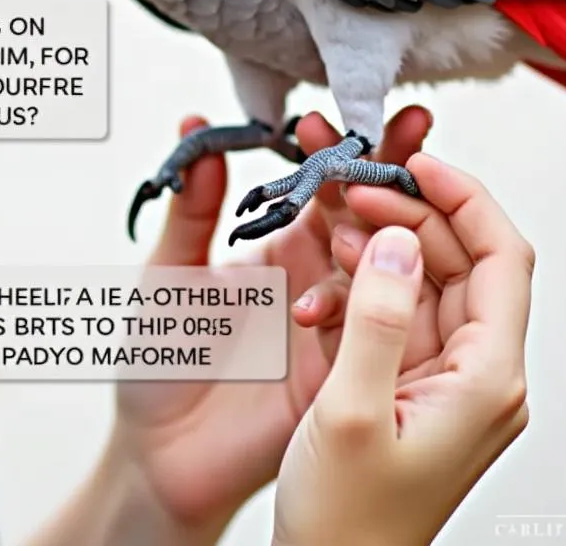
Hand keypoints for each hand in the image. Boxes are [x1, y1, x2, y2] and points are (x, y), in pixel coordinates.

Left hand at [107, 109, 432, 541]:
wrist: (158, 453)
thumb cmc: (159, 359)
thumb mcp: (169, 273)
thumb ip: (192, 206)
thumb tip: (195, 126)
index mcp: (278, 248)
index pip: (321, 186)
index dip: (340, 148)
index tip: (359, 111)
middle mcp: (316, 278)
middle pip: (365, 214)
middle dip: (389, 167)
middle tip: (408, 125)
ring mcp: (335, 324)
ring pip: (379, 263)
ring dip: (385, 223)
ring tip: (376, 187)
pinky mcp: (341, 371)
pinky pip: (371, 325)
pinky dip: (366, 294)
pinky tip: (348, 272)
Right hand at [271, 154, 534, 545]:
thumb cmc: (348, 520)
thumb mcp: (352, 411)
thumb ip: (378, 318)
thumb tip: (397, 240)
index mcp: (485, 379)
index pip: (502, 258)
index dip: (462, 198)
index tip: (413, 162)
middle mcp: (476, 372)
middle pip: (460, 260)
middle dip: (406, 213)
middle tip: (349, 187)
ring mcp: (442, 376)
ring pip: (423, 279)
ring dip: (377, 246)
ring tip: (329, 226)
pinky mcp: (408, 381)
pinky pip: (394, 310)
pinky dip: (360, 285)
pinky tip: (322, 285)